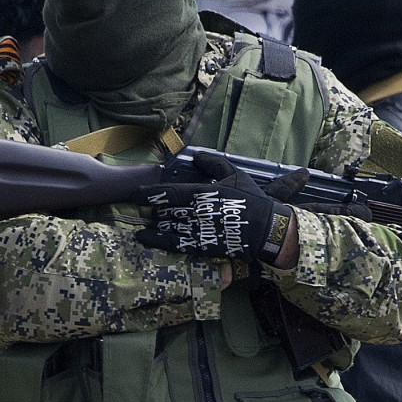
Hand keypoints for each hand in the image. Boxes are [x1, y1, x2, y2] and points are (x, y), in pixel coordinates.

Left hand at [128, 153, 302, 265]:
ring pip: (166, 226)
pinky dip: (156, 241)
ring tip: (142, 221)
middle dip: (151, 209)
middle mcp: (196, 212)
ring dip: (153, 224)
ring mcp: (198, 230)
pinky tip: (143, 238)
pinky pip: (174, 244)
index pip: (169, 192)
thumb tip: (196, 155)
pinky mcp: (202, 246)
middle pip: (164, 210)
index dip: (149, 193)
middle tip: (137, 208)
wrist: (266, 230)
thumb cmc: (252, 200)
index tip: (135, 193)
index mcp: (203, 192)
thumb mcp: (235, 175)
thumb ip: (214, 163)